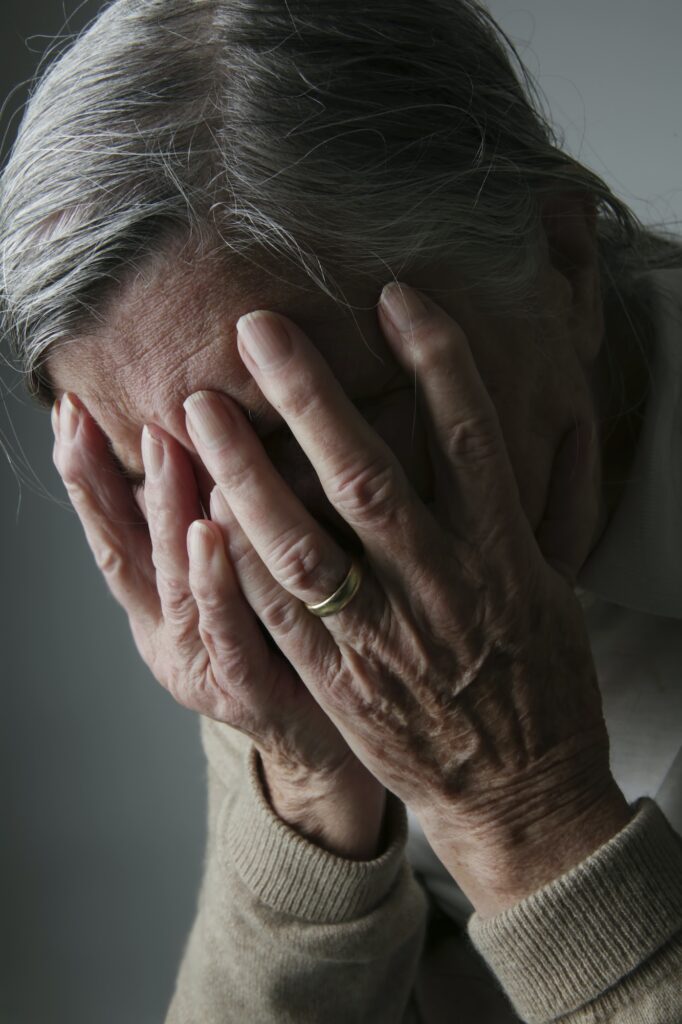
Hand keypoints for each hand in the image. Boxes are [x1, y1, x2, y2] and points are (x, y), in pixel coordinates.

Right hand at [50, 393, 385, 859]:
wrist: (323, 743)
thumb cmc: (283, 643)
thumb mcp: (234, 579)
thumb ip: (213, 522)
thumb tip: (205, 435)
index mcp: (157, 603)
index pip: (111, 530)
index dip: (84, 474)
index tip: (68, 412)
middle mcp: (166, 632)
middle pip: (123, 551)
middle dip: (99, 483)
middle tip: (86, 418)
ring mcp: (201, 664)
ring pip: (172, 584)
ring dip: (164, 512)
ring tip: (160, 446)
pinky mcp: (245, 692)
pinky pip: (227, 631)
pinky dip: (213, 581)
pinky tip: (210, 531)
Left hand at [183, 282, 630, 913]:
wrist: (521, 796)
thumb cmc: (543, 683)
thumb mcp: (561, 584)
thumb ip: (556, 501)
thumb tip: (569, 419)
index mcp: (504, 555)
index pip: (470, 439)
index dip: (436, 361)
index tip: (395, 297)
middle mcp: (441, 587)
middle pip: (367, 477)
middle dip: (310, 396)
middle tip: (258, 329)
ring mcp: (385, 637)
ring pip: (305, 544)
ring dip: (247, 472)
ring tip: (201, 410)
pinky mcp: (340, 681)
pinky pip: (279, 615)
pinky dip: (238, 560)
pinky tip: (198, 508)